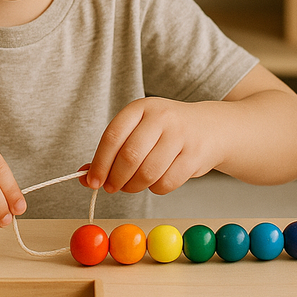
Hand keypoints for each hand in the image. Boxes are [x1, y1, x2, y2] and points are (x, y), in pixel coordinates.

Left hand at [84, 98, 218, 195]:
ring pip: (148, 173)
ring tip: (133, 185)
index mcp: (140, 108)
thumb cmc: (166, 131)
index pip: (112, 136)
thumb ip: (112, 150)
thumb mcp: (138, 130)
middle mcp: (161, 117)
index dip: (100, 162)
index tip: (92, 181)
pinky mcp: (195, 155)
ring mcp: (180, 135)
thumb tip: (85, 175)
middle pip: (130, 156)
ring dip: (134, 187)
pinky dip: (156, 189)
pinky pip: (167, 183)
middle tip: (112, 187)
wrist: (211, 127)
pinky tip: (156, 181)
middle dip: (116, 178)